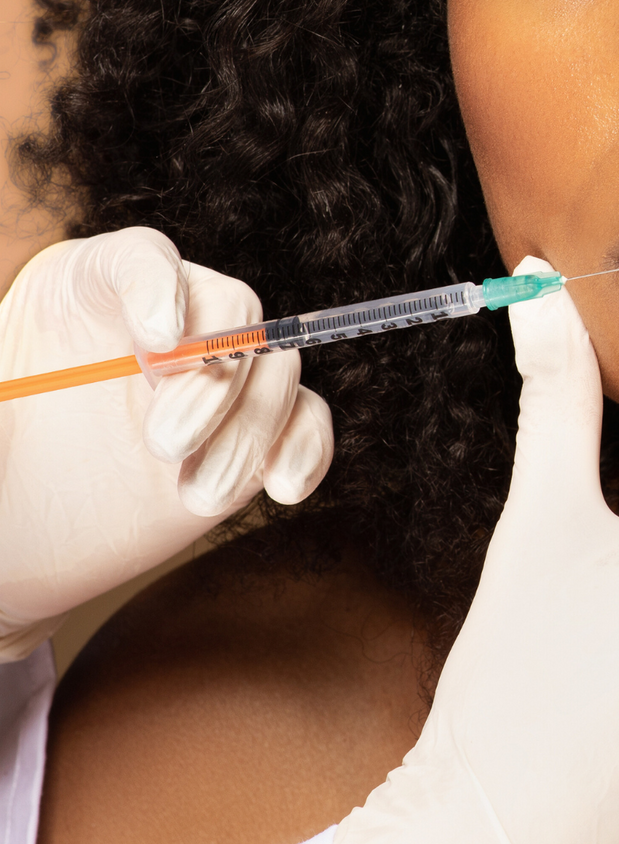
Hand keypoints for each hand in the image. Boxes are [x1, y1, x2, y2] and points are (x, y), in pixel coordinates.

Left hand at [0, 227, 333, 658]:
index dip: (160, 288)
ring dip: (249, 433)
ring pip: (277, 371)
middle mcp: (166, 320)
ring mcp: (216, 377)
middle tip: (165, 445)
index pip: (143, 258)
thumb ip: (7, 371)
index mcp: (89, 289)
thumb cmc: (1, 458)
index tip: (160, 344)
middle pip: (232, 310)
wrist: (24, 535)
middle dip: (213, 380)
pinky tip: (281, 488)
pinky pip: (305, 422)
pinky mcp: (251, 432)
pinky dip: (303, 451)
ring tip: (197, 495)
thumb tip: (128, 357)